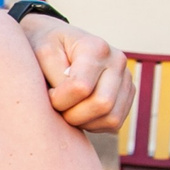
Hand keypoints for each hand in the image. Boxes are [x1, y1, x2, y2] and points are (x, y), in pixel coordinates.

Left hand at [23, 16, 133, 133]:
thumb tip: (67, 96)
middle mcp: (117, 61)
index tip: (48, 94)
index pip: (81, 87)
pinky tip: (79, 112)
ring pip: (112, 118)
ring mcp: (126, 79)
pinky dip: (94, 125)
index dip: (59, 99)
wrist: (59, 44)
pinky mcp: (127, 95)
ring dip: (84, 123)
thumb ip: (53, 73)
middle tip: (57, 108)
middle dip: (73, 115)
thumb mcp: (41, 52)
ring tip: (67, 109)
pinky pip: (114, 123)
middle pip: (102, 104)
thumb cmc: (48, 48)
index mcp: (96, 47)